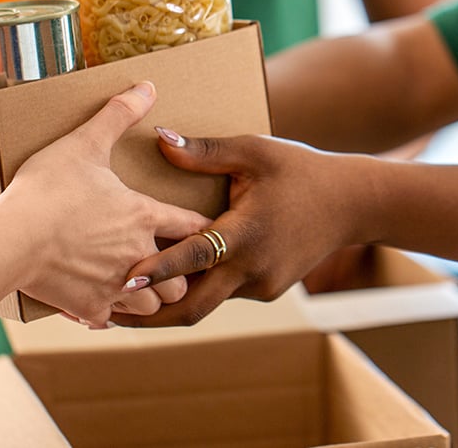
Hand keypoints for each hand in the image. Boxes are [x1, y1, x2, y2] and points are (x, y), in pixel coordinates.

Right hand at [0, 83, 211, 326]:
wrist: (10, 241)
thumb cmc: (47, 190)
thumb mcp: (83, 143)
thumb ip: (118, 115)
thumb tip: (148, 85)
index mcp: (144, 215)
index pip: (193, 227)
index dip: (203, 229)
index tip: (208, 232)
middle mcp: (139, 254)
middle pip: (181, 277)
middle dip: (178, 273)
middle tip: (166, 263)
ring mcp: (115, 285)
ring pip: (152, 305)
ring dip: (147, 297)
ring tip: (135, 284)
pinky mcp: (88, 308)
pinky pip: (111, 320)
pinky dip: (108, 313)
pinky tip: (97, 301)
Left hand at [111, 130, 377, 327]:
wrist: (353, 204)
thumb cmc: (301, 170)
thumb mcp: (254, 151)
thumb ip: (205, 152)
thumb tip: (159, 138)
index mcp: (246, 233)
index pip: (193, 258)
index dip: (156, 273)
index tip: (121, 285)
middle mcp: (252, 268)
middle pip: (193, 308)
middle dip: (149, 318)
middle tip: (105, 315)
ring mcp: (261, 285)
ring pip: (207, 303)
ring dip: (169, 304)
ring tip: (123, 307)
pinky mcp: (266, 290)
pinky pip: (224, 293)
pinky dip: (197, 291)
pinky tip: (168, 286)